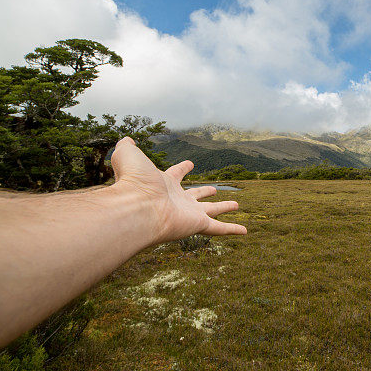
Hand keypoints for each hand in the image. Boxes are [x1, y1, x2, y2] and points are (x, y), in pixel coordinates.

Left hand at [110, 137, 246, 241]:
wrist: (137, 207)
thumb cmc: (133, 181)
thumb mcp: (128, 155)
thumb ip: (128, 146)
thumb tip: (126, 139)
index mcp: (164, 184)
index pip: (175, 174)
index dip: (182, 168)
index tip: (190, 164)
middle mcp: (177, 200)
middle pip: (195, 195)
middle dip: (204, 192)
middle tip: (214, 190)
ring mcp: (189, 214)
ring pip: (211, 211)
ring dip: (223, 207)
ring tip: (235, 205)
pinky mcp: (198, 225)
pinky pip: (219, 228)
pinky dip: (233, 229)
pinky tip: (244, 231)